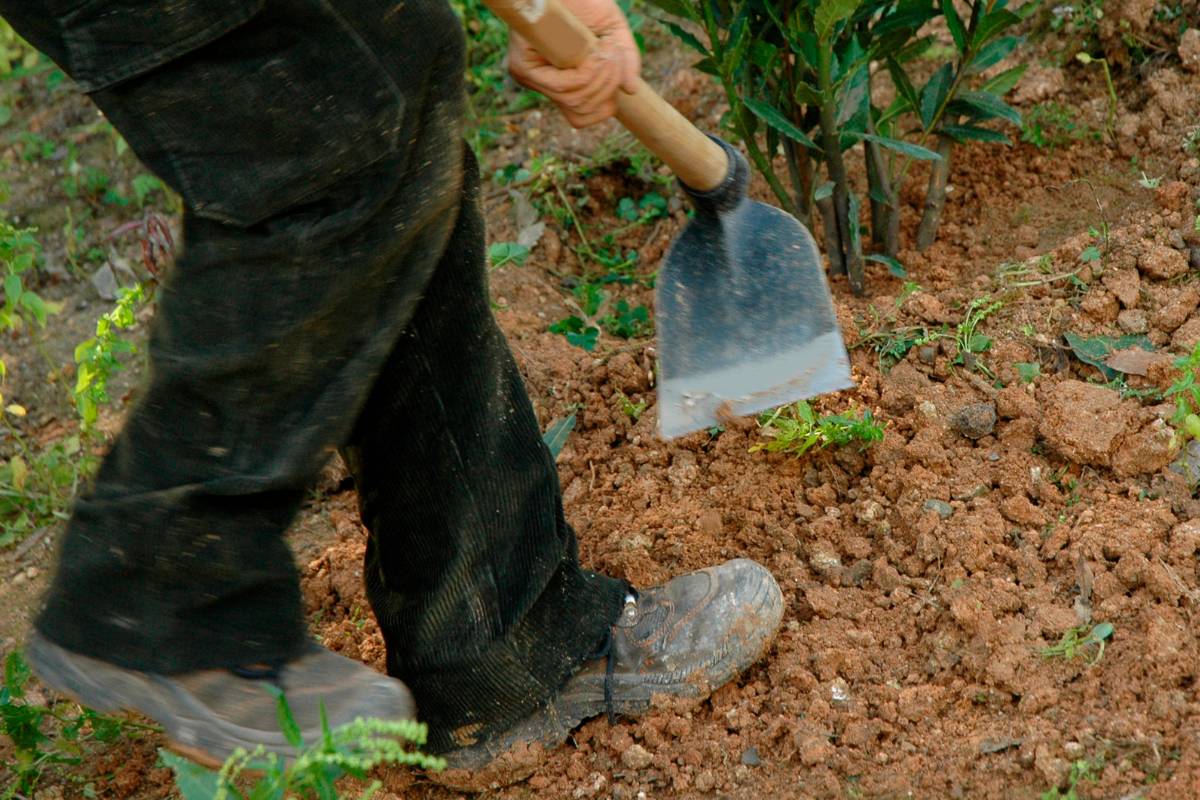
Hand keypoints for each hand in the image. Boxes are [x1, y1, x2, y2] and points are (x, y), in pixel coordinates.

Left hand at [507, 0, 639, 127]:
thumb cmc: (585, 1)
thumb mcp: (614, 33)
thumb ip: (625, 61)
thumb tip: (631, 92)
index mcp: (559, 81)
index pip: (579, 117)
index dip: (604, 106)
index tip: (617, 79)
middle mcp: (542, 83)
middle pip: (580, 111)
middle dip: (608, 88)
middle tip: (615, 56)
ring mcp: (529, 77)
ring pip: (575, 100)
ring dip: (602, 77)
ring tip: (609, 49)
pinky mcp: (522, 67)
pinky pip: (564, 86)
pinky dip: (588, 72)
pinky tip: (598, 52)